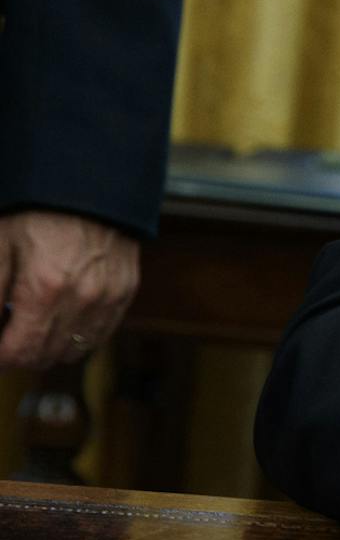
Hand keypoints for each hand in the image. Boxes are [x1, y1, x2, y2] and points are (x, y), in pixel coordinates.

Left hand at [0, 210, 139, 368]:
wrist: (89, 182)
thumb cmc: (38, 209)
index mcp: (45, 288)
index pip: (19, 352)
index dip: (0, 355)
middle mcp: (83, 298)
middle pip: (46, 356)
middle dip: (21, 353)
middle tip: (8, 334)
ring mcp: (110, 297)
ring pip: (75, 350)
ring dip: (50, 347)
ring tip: (35, 327)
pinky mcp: (126, 290)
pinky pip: (102, 332)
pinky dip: (79, 334)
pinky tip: (63, 317)